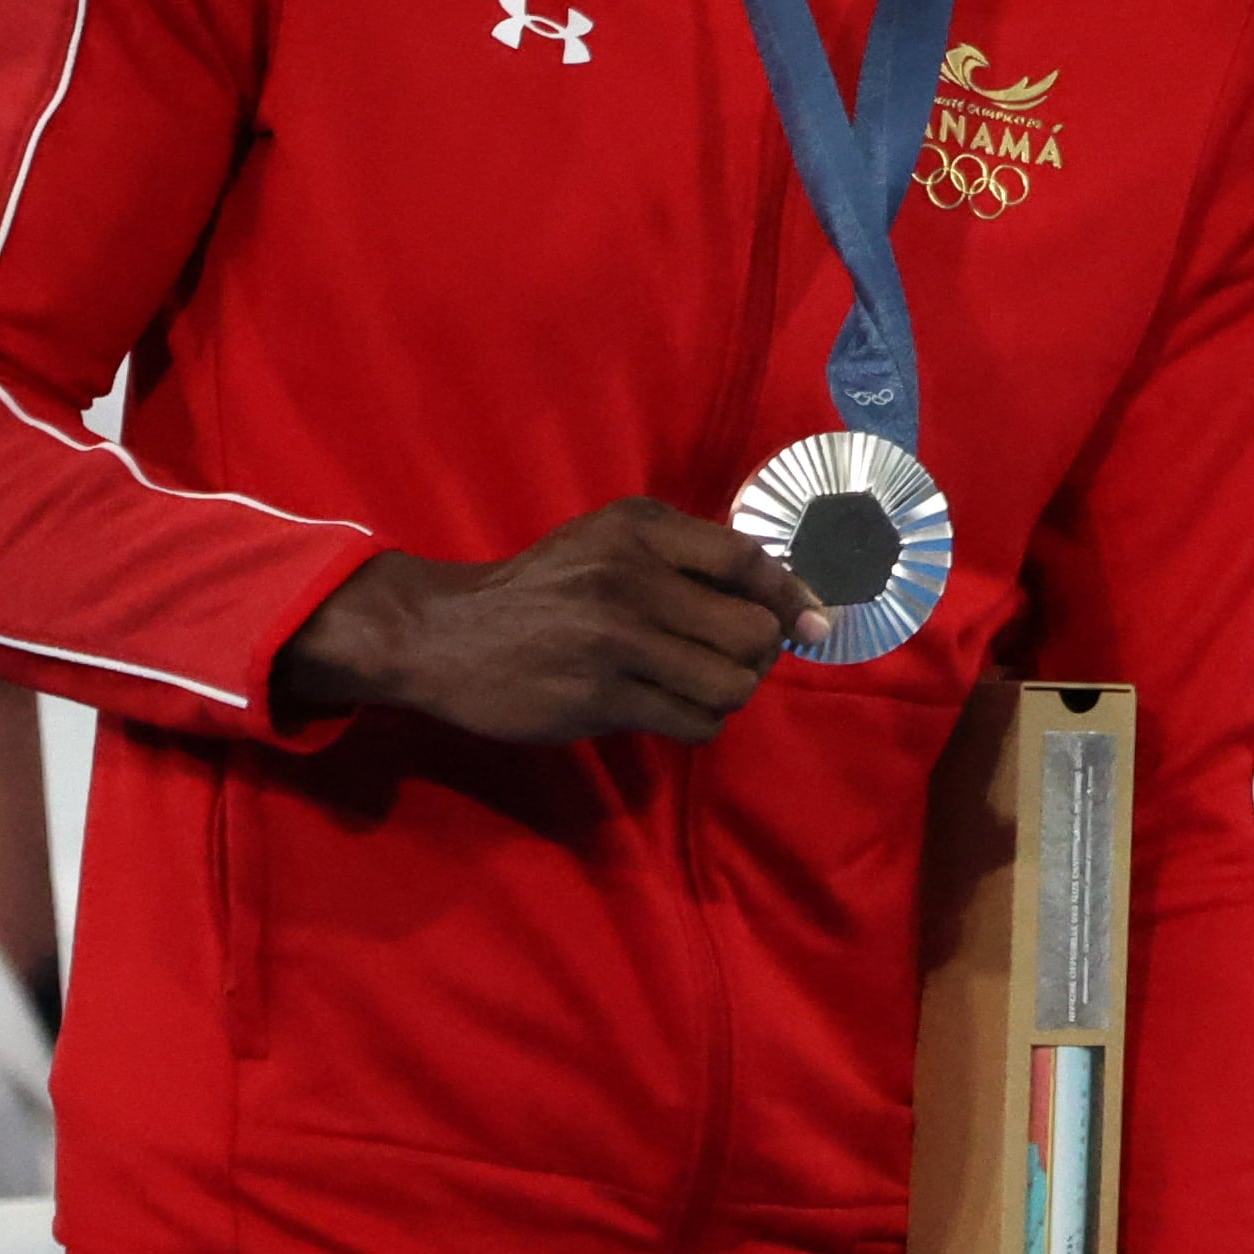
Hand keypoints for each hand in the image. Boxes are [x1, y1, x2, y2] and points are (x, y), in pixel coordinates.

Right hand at [271, 499, 824, 741]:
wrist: (443, 636)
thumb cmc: (543, 586)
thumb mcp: (607, 541)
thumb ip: (686, 554)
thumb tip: (783, 596)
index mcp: (640, 532)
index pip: (748, 560)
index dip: (792, 595)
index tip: (810, 620)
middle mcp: (632, 581)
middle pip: (753, 631)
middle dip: (759, 653)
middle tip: (736, 658)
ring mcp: (616, 643)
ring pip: (731, 684)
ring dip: (731, 693)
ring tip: (704, 685)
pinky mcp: (599, 699)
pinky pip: (693, 722)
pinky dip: (699, 722)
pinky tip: (674, 708)